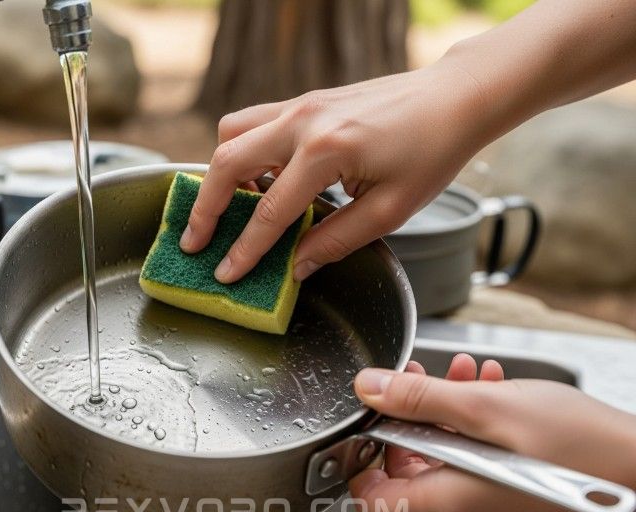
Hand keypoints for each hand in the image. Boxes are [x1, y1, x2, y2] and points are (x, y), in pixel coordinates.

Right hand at [181, 60, 488, 282]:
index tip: (226, 274)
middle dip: (205, 207)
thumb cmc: (431, 153)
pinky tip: (261, 178)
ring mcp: (301, 105)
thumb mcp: (389, 210)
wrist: (454, 99)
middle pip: (227, 161)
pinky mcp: (305, 100)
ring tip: (228, 209)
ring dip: (220, 172)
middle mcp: (303, 121)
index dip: (244, 250)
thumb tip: (295, 266)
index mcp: (326, 153)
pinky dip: (244, 151)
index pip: (269, 212)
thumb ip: (335, 240)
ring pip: (233, 133)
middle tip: (195, 241)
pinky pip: (255, 122)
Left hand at [349, 355, 635, 511]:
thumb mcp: (485, 407)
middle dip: (412, 415)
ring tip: (464, 375)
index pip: (370, 499)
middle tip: (425, 378)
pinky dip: (469, 429)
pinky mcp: (503, 505)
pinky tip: (486, 393)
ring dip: (444, 413)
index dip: (361, 456)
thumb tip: (370, 388)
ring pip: (439, 461)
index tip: (369, 419)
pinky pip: (467, 467)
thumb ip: (418, 398)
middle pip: (405, 471)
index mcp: (447, 506)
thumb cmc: (577, 445)